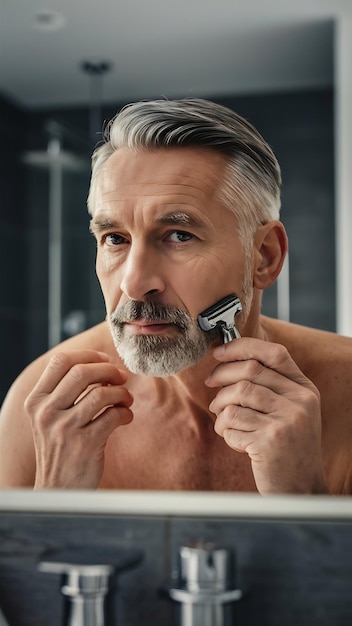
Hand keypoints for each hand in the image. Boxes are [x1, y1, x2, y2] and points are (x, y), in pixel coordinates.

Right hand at [24, 350, 132, 488]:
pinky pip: (114, 415)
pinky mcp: (85, 444)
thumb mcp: (50, 418)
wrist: (58, 490)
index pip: (60, 361)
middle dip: (109, 370)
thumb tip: (99, 364)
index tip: (104, 360)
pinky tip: (124, 418)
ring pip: (102, 393)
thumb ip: (64, 392)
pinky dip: (126, 413)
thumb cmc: (60, 449)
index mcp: (36, 401)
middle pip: (82, 372)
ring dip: (121, 393)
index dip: (88, 356)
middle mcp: (46, 412)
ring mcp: (64, 428)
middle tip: (121, 377)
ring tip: (125, 400)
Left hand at [206, 338, 327, 493]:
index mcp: (305, 390)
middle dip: (222, 374)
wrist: (302, 489)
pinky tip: (234, 439)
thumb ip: (270, 386)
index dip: (242, 347)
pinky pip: (232, 424)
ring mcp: (286, 422)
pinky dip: (225, 431)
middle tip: (210, 382)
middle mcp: (299, 402)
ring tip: (222, 418)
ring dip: (220, 406)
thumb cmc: (289, 447)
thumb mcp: (291, 411)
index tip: (219, 352)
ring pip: (237, 395)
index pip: (275, 353)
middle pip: (250, 371)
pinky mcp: (269, 442)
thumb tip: (229, 359)